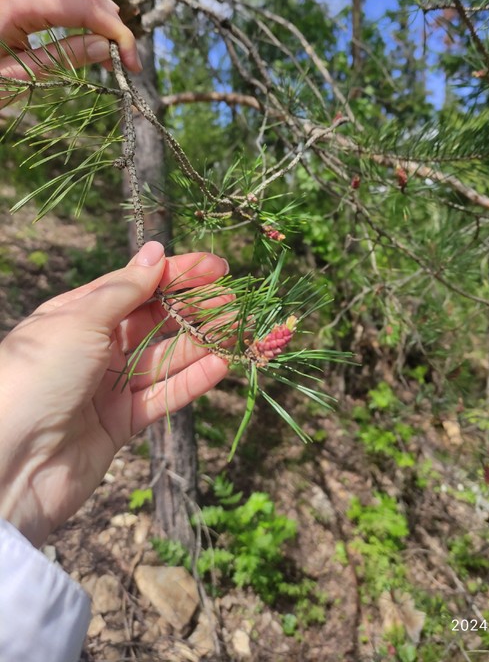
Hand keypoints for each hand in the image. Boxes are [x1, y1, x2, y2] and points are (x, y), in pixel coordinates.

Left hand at [0, 0, 140, 85]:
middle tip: (126, 61)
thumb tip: (106, 48)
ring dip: (101, 16)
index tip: (132, 64)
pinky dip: (83, 15)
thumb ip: (63, 59)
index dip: (116, 32)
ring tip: (112, 52)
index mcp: (16, 4)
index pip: (84, 6)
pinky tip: (91, 40)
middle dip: (112, 22)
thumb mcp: (17, 78)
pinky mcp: (18, 0)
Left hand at [0, 241, 229, 546]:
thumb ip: (125, 289)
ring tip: (238, 331)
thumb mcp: (80, 320)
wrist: (8, 465)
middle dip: (195, 309)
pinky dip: (192, 381)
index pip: (137, 285)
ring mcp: (108, 386)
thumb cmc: (37, 376)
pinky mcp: (120, 424)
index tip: (217, 267)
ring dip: (202, 344)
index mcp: (78, 314)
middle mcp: (95, 347)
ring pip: (165, 358)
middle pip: (156, 321)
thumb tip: (155, 251)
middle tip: (235, 301)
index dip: (177, 274)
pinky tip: (222, 365)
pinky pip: (163, 397)